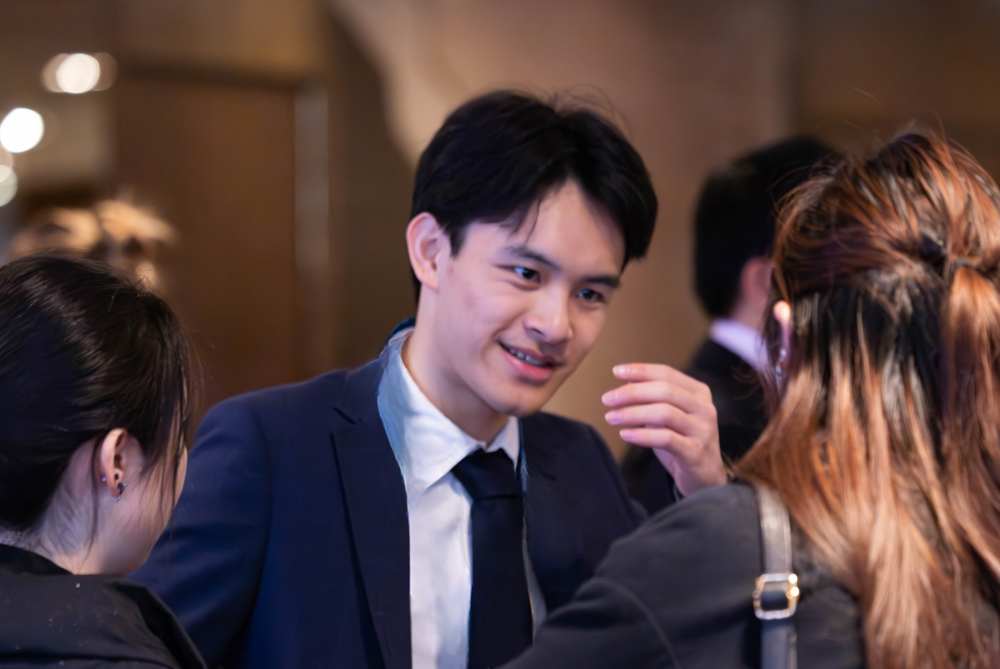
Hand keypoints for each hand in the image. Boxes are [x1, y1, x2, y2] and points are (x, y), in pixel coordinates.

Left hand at [602, 363, 726, 495]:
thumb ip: (653, 398)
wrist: (704, 477)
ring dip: (632, 413)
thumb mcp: (668, 416)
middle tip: (607, 399)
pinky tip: (625, 435)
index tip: (616, 372)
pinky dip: (642, 435)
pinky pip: (666, 439)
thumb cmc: (682, 441)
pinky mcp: (696, 452)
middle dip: (632, 393)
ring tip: (611, 418)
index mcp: (698, 393)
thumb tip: (628, 379)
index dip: (641, 371)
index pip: (667, 373)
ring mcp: (702, 430)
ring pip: (664, 413)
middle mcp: (704, 408)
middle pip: (665, 391)